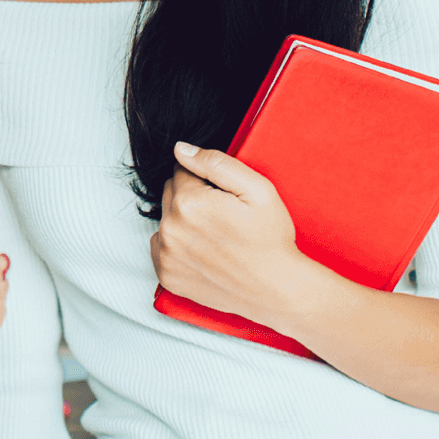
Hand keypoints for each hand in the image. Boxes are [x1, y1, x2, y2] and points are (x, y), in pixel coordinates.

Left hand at [149, 141, 319, 321]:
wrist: (277, 289)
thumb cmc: (270, 239)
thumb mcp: (256, 189)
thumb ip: (215, 162)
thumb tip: (180, 149)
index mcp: (188, 202)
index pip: (181, 170)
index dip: (206, 181)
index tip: (225, 198)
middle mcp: (170, 228)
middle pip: (170, 194)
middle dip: (192, 198)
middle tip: (222, 217)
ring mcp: (166, 255)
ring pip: (166, 221)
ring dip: (183, 222)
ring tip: (216, 237)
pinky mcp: (167, 276)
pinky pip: (162, 248)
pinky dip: (178, 247)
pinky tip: (204, 253)